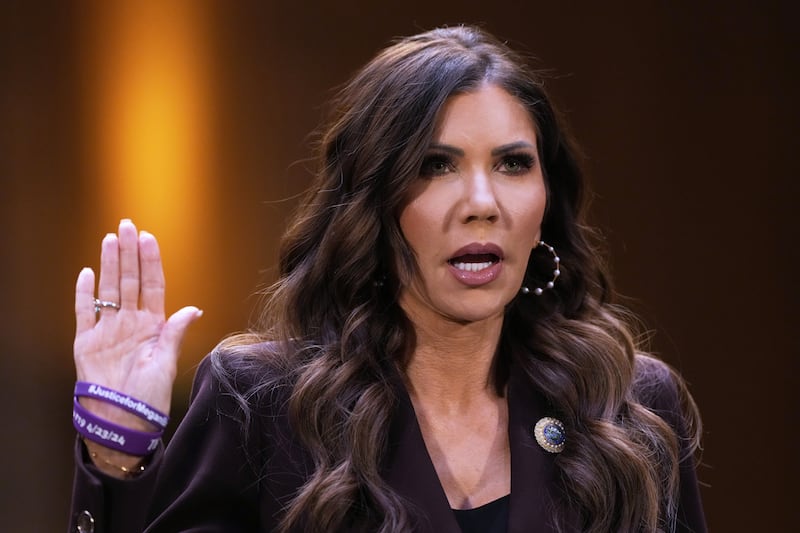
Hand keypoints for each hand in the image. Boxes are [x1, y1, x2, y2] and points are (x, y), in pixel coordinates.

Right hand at [74, 219, 201, 440]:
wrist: (122, 420)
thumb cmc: (149, 396)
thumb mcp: (167, 363)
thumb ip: (176, 333)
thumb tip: (194, 309)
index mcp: (153, 325)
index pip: (152, 285)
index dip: (150, 262)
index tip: (149, 238)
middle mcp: (130, 322)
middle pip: (129, 280)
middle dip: (129, 252)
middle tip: (126, 225)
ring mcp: (108, 330)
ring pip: (109, 289)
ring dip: (109, 264)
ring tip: (110, 239)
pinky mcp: (86, 342)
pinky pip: (84, 312)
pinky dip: (84, 293)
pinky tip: (88, 273)